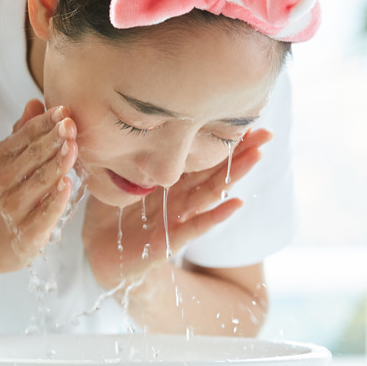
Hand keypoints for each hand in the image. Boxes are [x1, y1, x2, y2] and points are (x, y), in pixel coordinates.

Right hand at [0, 99, 77, 273]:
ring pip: (38, 182)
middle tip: (71, 124)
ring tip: (73, 148)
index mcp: (3, 158)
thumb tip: (35, 102)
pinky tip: (67, 184)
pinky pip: (43, 214)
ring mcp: (15, 207)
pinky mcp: (27, 232)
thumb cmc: (7, 193)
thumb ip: (23, 132)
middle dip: (53, 139)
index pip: (25, 136)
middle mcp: (5, 181)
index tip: (65, 110)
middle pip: (32, 157)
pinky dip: (55, 200)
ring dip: (56, 164)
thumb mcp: (9, 160)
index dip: (45, 123)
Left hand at [82, 129, 272, 289]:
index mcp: (170, 180)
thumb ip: (127, 152)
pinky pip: (196, 226)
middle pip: (215, 171)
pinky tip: (236, 201)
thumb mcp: (115, 174)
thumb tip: (127, 114)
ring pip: (212, 193)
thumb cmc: (109, 210)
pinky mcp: (170, 239)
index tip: (246, 118)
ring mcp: (179, 217)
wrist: (100, 251)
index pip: (201, 156)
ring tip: (258, 156)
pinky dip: (217, 215)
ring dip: (235, 175)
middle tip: (267, 132)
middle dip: (241, 152)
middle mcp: (180, 197)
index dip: (222, 139)